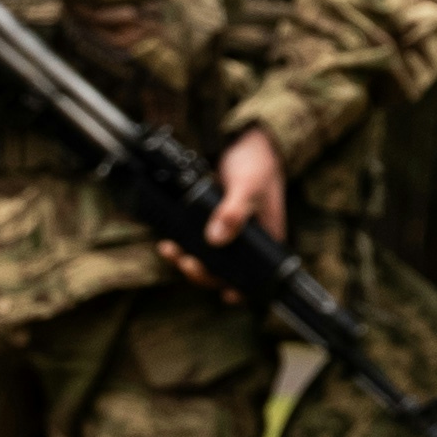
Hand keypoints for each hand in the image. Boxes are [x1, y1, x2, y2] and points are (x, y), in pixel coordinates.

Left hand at [156, 128, 284, 297]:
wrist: (245, 143)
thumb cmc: (258, 164)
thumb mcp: (249, 186)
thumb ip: (234, 211)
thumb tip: (215, 239)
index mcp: (267, 239)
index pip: (256, 274)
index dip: (241, 288)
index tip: (226, 293)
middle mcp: (248, 241)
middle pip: (225, 271)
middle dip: (203, 272)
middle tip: (186, 262)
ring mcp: (229, 234)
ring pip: (208, 259)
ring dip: (188, 261)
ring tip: (170, 250)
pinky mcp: (212, 224)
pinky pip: (197, 243)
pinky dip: (183, 246)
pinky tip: (169, 242)